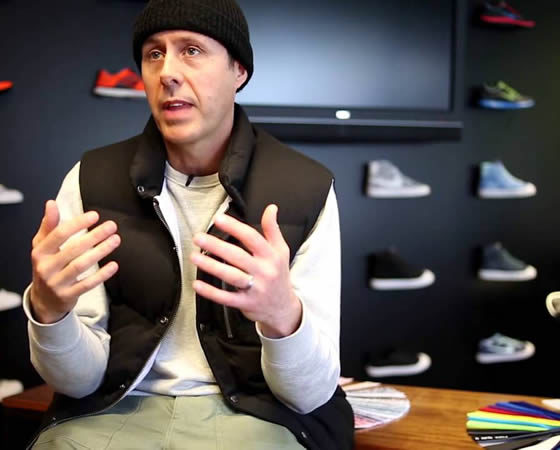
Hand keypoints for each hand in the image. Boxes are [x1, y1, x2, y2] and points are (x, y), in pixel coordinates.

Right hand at [30, 200, 120, 323]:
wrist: (43, 301)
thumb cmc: (47, 267)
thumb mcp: (42, 246)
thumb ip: (48, 225)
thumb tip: (51, 204)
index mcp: (40, 252)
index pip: (58, 234)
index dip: (77, 224)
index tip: (94, 216)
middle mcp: (46, 267)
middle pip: (72, 249)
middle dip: (94, 236)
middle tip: (111, 226)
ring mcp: (56, 283)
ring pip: (80, 266)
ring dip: (100, 251)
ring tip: (115, 240)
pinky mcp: (68, 295)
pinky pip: (87, 284)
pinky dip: (101, 275)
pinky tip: (113, 265)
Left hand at [190, 204, 301, 337]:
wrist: (283, 307)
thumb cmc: (278, 276)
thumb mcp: (281, 250)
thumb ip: (273, 229)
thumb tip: (271, 209)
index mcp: (271, 256)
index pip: (252, 238)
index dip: (235, 227)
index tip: (219, 219)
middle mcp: (264, 271)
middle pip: (238, 256)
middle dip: (216, 245)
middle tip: (199, 238)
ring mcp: (255, 288)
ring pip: (231, 276)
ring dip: (211, 266)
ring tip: (195, 257)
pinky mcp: (246, 303)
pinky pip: (226, 298)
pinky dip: (210, 292)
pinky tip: (198, 284)